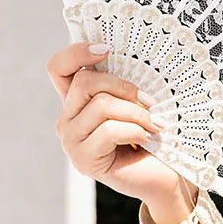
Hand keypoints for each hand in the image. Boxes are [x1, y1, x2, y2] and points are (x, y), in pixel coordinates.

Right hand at [47, 40, 196, 208]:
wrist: (163, 174)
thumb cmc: (153, 134)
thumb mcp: (137, 102)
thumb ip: (125, 83)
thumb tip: (134, 57)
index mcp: (77, 101)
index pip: (58, 68)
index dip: (77, 53)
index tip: (107, 48)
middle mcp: (67, 119)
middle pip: (85, 82)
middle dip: (124, 87)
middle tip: (150, 101)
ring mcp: (71, 140)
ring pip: (101, 106)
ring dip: (136, 113)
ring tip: (154, 124)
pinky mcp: (83, 159)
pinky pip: (108, 130)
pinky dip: (135, 130)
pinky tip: (148, 138)